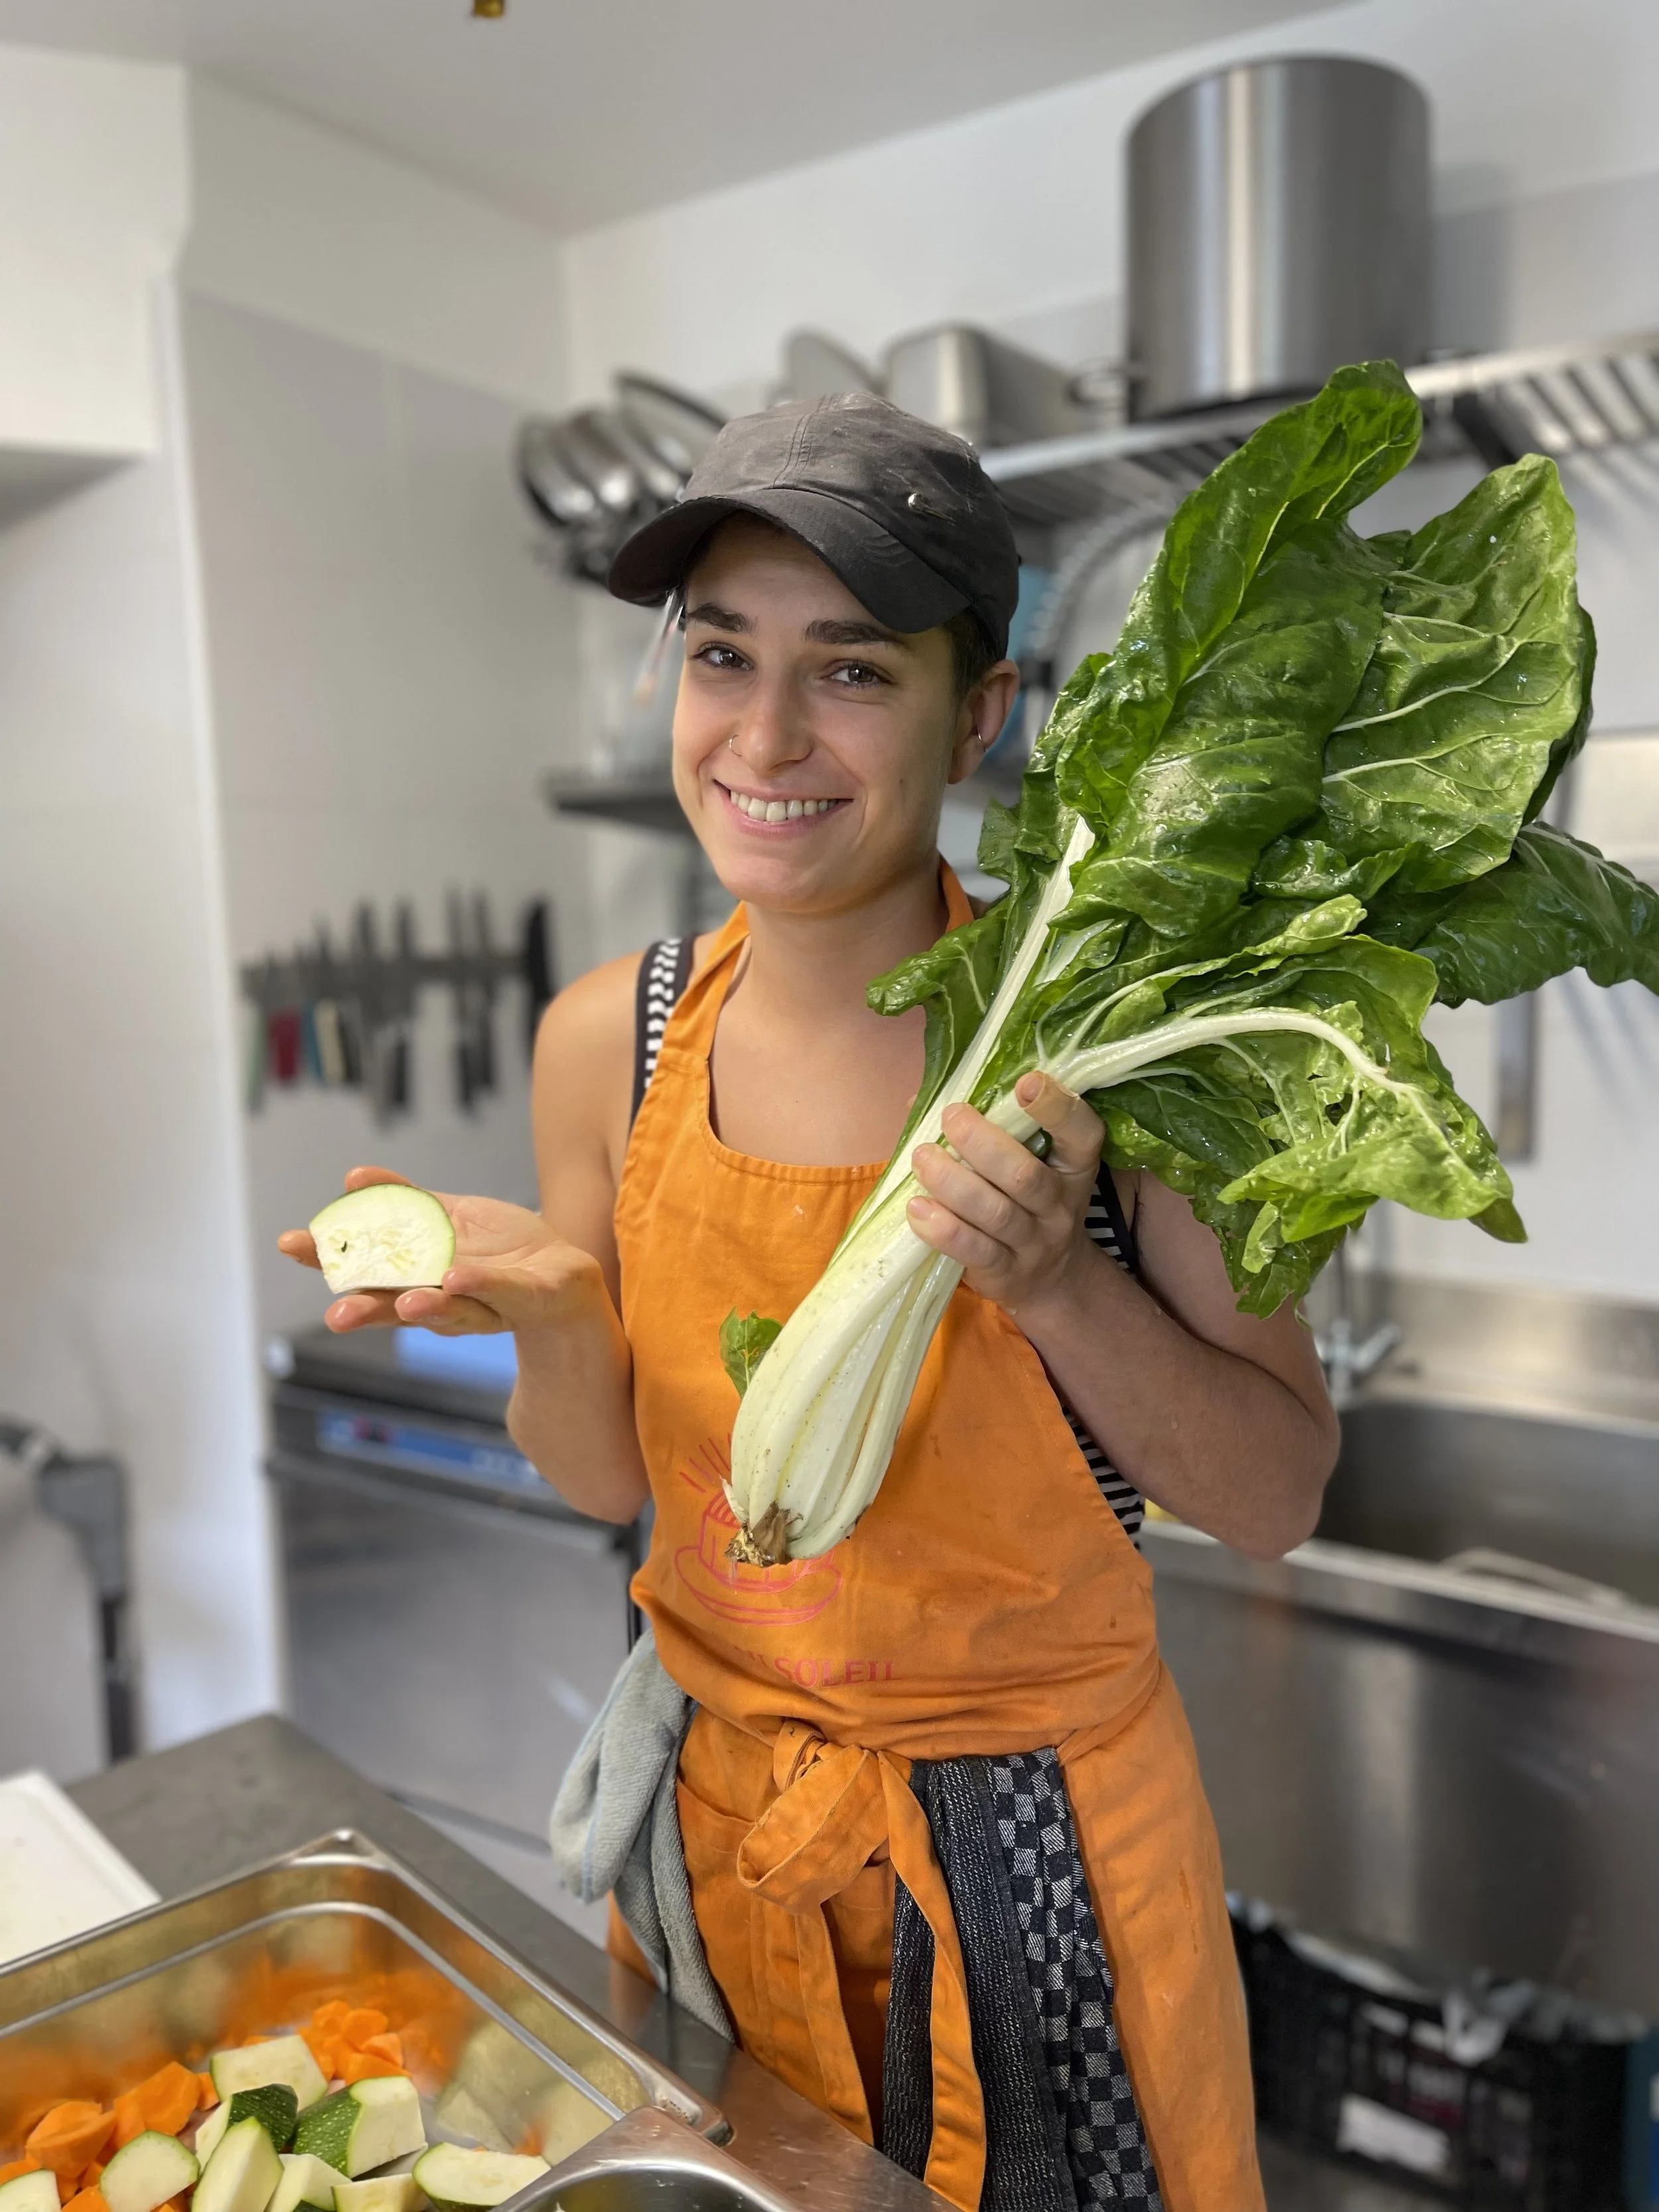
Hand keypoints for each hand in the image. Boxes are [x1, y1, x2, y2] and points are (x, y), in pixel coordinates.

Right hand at [278, 1165, 606, 1337]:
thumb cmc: (501, 1249)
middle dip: (366, 1307)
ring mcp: (485, 1305)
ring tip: (405, 1302)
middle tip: (335, 1313)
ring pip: (448, 1310)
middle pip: (397, 1305)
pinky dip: (480, 1288)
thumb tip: (354, 1177)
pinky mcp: (526, 1300)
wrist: (564, 1275)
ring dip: (424, 1307)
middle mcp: (443, 1300)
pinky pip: (502, 1295)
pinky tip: (456, 1279)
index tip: (290, 1242)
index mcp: (416, 1278)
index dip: (329, 1258)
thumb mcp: (448, 1216)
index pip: (366, 1270)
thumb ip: (404, 1201)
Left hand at [906, 1072, 1105, 1322]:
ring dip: (954, 1183)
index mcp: (1073, 1166)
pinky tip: (917, 1209)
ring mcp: (1034, 1243)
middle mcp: (1059, 1205)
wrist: (1053, 1279)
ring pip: (996, 1213)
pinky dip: (944, 1229)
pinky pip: (974, 1251)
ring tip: (922, 1158)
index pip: (1082, 1134)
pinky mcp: (1005, 1273)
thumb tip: (922, 1099)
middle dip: (984, 1144)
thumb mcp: (1032, 1164)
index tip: (1026, 1082)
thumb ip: (990, 1128)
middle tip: (951, 1117)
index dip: (1058, 1108)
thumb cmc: (1029, 1202)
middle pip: (1025, 1176)